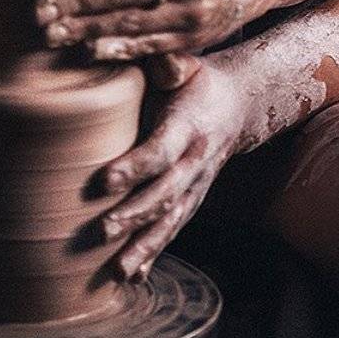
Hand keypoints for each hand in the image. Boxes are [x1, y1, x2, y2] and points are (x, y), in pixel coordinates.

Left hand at [97, 53, 244, 278]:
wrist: (236, 105)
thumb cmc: (197, 81)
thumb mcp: (186, 63)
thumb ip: (168, 65)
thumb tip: (152, 62)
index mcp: (188, 126)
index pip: (161, 151)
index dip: (134, 167)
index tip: (103, 180)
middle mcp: (195, 161)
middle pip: (166, 194)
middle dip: (134, 216)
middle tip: (102, 230)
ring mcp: (197, 186)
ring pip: (172, 221)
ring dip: (144, 246)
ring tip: (117, 270)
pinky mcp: (192, 200)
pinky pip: (174, 230)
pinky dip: (155, 253)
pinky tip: (133, 275)